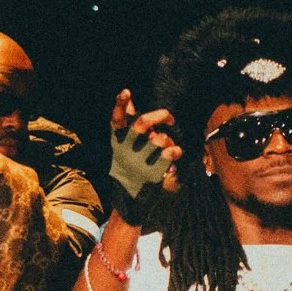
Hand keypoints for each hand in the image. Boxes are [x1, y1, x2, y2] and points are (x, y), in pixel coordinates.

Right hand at [105, 91, 179, 219]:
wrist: (128, 199)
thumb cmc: (126, 165)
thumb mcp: (120, 144)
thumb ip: (126, 122)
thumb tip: (128, 98)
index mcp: (117, 141)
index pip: (116, 119)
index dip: (120, 105)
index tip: (126, 91)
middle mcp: (126, 149)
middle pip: (142, 124)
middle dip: (159, 115)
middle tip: (169, 117)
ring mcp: (140, 161)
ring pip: (159, 138)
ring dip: (167, 138)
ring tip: (166, 144)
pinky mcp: (153, 171)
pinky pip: (170, 153)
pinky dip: (175, 150)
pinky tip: (174, 153)